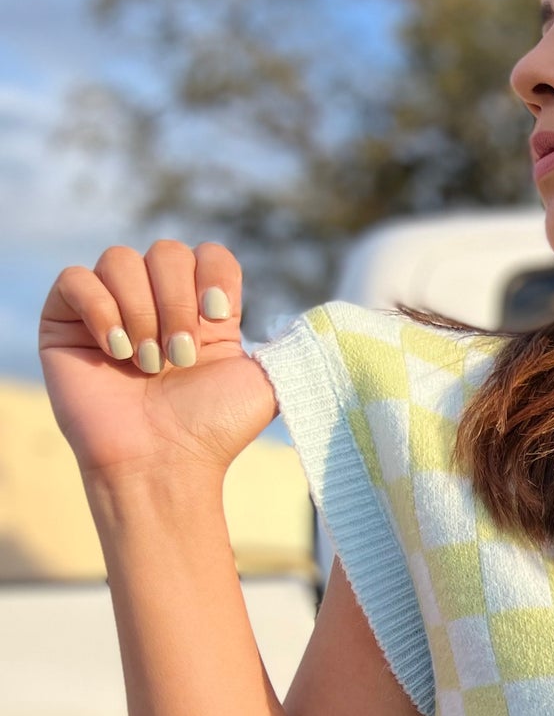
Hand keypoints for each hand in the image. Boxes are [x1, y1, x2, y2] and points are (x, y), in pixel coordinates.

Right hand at [38, 239, 279, 487]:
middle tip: (180, 358)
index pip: (207, 253)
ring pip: (120, 260)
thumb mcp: (268, 382)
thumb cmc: (213, 431)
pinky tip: (115, 352)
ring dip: (141, 312)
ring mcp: (109, 311)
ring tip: (148, 365)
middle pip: (165, 251)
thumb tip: (325, 320)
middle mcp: (156, 305)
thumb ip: (292, 346)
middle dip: (177, 302)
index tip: (218, 316)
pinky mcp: (66, 323)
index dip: (212, 274)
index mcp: (202, 313)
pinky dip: (100, 311)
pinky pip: (76, 280)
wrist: (163, 464)